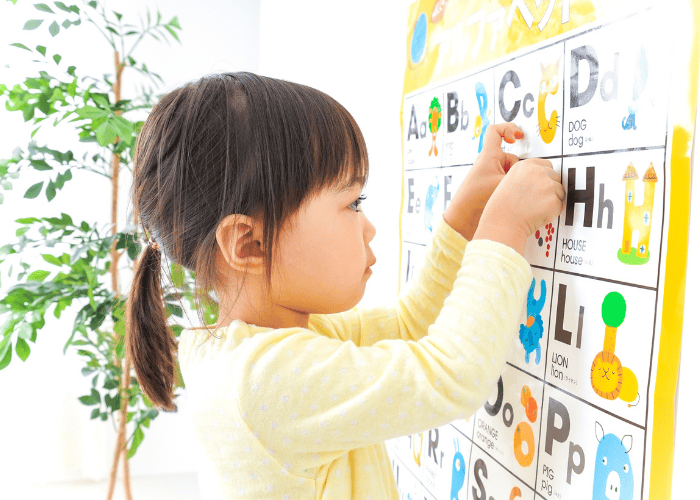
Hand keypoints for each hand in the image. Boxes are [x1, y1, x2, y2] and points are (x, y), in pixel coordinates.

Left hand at [443, 123, 522, 239]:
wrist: (463, 216)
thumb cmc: (475, 198)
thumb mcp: (502, 184)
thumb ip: (521, 177)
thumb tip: (537, 173)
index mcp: (489, 156)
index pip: (495, 131)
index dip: (509, 128)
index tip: (518, 136)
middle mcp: (489, 163)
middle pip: (510, 156)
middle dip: (518, 167)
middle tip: (519, 177)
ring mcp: (490, 175)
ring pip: (511, 170)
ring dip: (515, 179)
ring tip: (512, 190)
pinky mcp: (491, 186)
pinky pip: (507, 180)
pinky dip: (512, 186)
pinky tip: (513, 196)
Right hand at [474, 158, 564, 254]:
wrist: (503, 222)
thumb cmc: (503, 206)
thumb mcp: (511, 182)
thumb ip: (528, 177)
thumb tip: (542, 180)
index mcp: (526, 166)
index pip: (547, 165)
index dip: (545, 176)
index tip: (541, 184)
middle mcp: (538, 172)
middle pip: (555, 177)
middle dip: (550, 188)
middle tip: (536, 199)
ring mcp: (548, 186)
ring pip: (560, 191)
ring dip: (552, 199)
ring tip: (535, 207)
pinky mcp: (554, 200)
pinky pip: (559, 205)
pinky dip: (552, 211)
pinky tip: (538, 213)